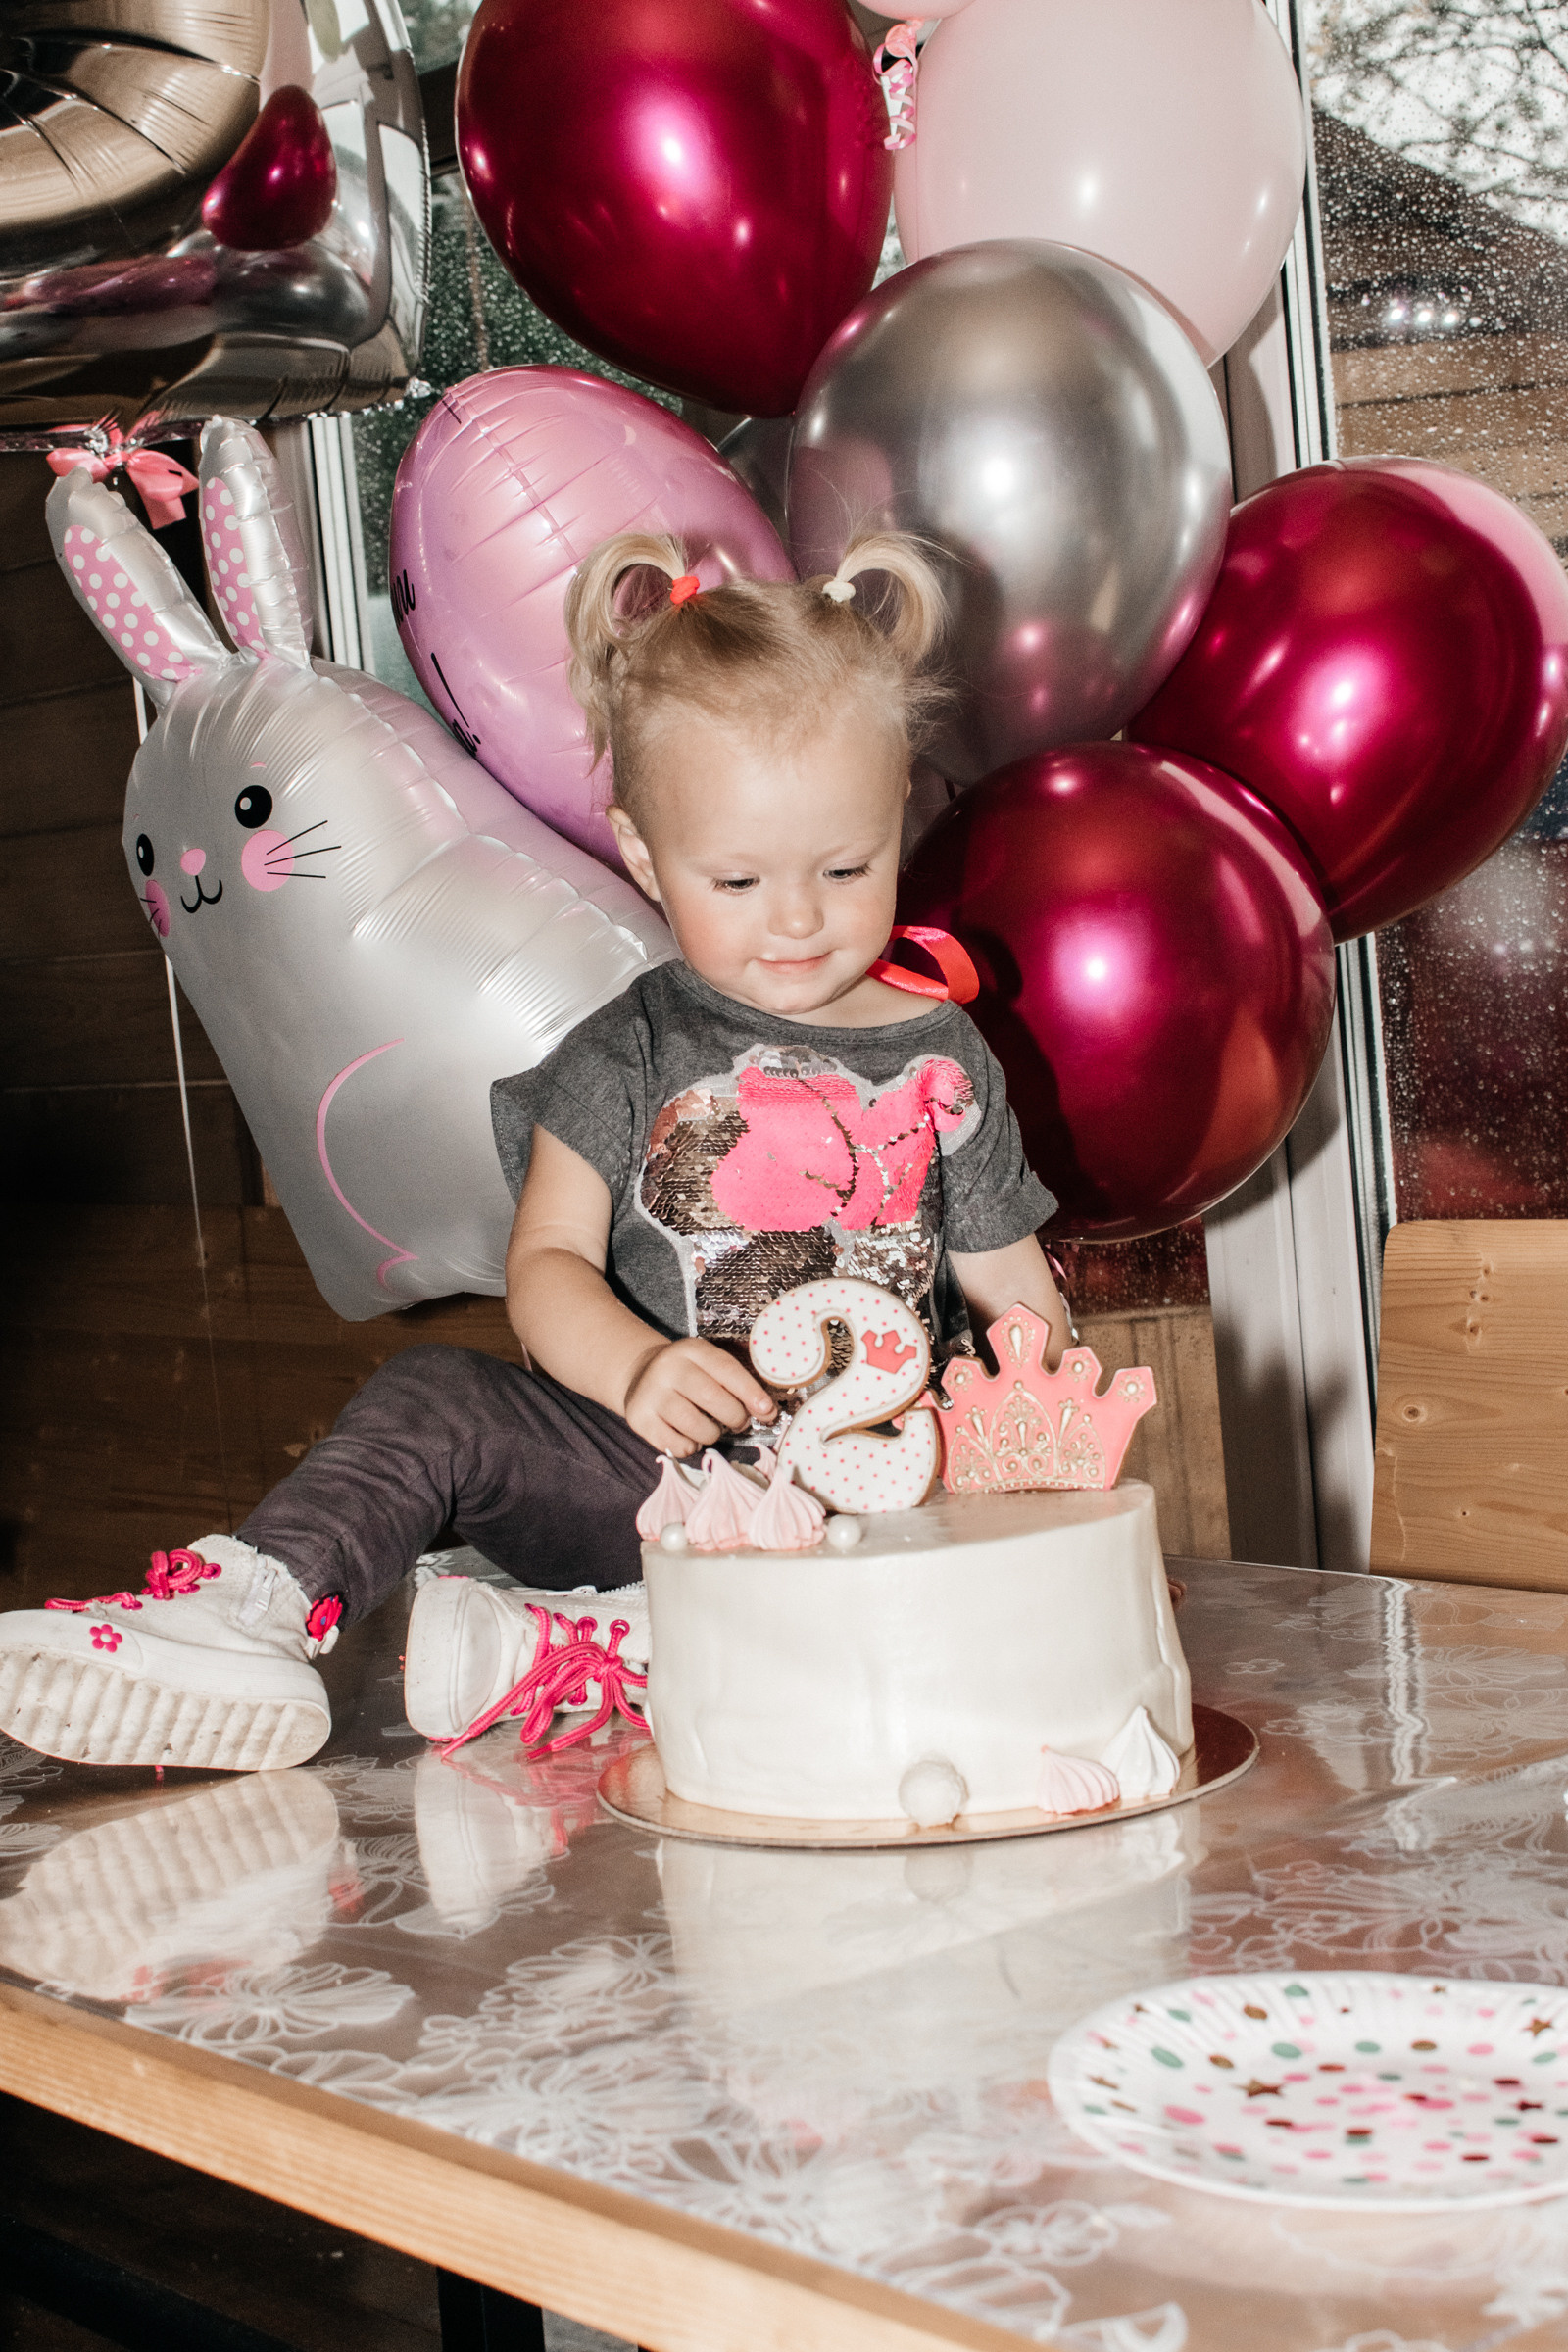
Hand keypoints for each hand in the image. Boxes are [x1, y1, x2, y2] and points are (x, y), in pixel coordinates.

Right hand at [623, 1338, 776, 1455]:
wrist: (640, 1375)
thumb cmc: (689, 1375)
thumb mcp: (708, 1365)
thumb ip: (737, 1383)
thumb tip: (767, 1412)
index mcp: (691, 1350)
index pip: (726, 1369)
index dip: (751, 1392)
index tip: (767, 1411)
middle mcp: (668, 1368)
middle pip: (712, 1398)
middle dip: (735, 1417)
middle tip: (739, 1422)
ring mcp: (650, 1393)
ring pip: (696, 1427)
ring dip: (713, 1434)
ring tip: (711, 1428)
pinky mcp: (639, 1419)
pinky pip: (677, 1445)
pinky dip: (690, 1447)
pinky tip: (688, 1435)